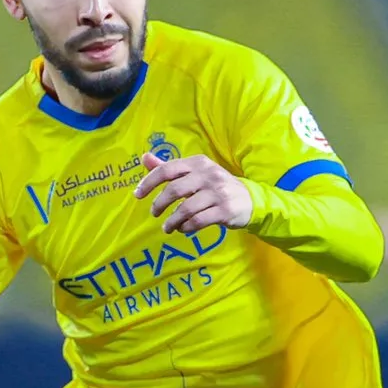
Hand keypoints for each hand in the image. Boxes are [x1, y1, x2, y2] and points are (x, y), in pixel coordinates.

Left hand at [134, 152, 252, 234]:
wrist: (250, 200)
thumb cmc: (217, 187)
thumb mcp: (196, 173)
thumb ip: (170, 168)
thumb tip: (144, 158)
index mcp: (198, 162)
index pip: (167, 169)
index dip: (149, 182)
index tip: (138, 194)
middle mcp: (208, 175)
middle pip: (174, 190)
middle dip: (160, 204)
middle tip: (154, 213)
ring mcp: (218, 193)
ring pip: (186, 208)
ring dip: (172, 220)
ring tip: (167, 227)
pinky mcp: (225, 211)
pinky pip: (198, 221)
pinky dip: (186, 227)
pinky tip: (182, 229)